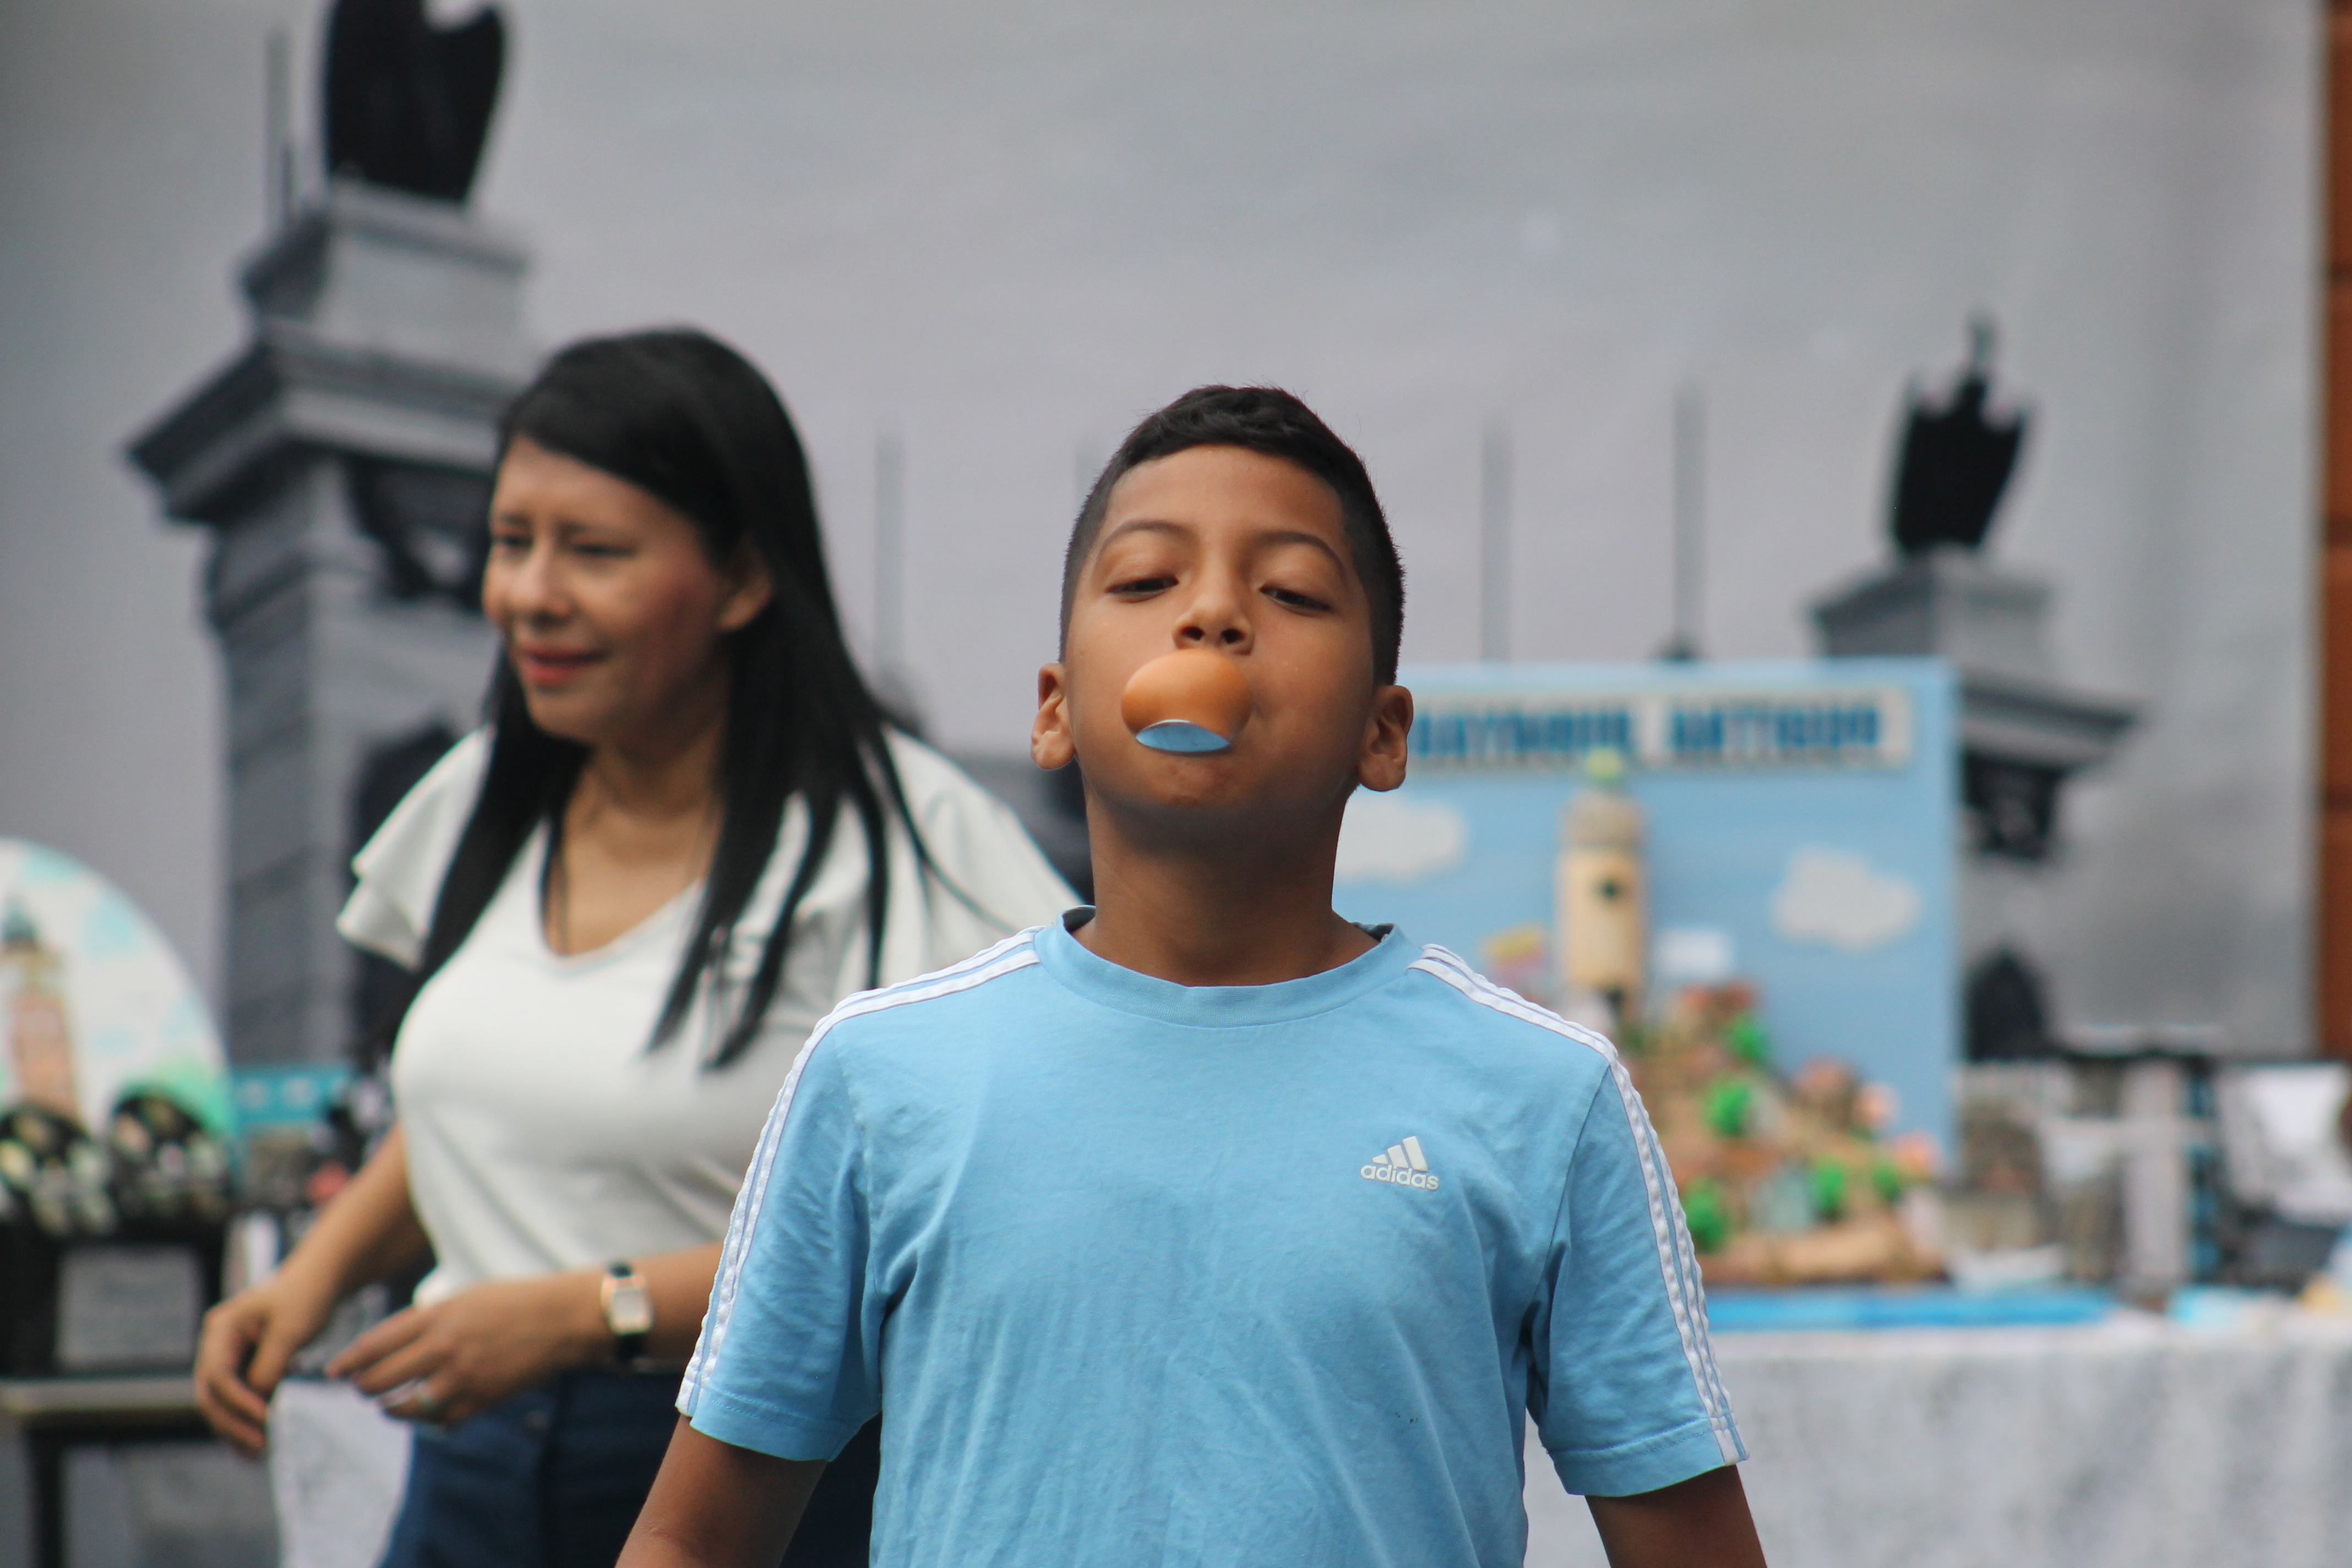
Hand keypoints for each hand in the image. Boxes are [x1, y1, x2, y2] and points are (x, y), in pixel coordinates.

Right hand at [194, 1274, 342, 1456]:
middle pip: (213, 1394)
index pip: (219, 1375)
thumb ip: (269, 1366)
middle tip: (259, 1447)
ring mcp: (229, 1355)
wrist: (322, 1279)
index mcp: (221, 1328)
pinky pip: (240, 1397)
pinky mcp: (245, 1365)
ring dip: (237, 1428)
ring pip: (223, 1401)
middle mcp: (218, 1343)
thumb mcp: (290, 1330)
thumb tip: (257, 1402)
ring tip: (258, 1454)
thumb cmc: (307, 1296)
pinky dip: (249, 1418)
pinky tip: (262, 1440)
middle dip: (233, 1423)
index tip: (266, 1419)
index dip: (239, 1402)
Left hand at [327, 1271, 609, 1427]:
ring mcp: (461, 1378)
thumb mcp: (466, 1298)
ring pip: (404, 1407)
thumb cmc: (516, 1301)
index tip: (334, 1371)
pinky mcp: (480, 1400)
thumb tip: (395, 1344)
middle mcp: (443, 1348)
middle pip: (380, 1379)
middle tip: (361, 1388)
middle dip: (363, 1388)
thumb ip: (430, 1320)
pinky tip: (427, 1412)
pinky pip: (440, 1421)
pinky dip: (429, 1419)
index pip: (375, 1344)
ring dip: (390, 1409)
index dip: (348, 1361)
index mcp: (437, 1317)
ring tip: (387, 1406)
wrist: (563, 1319)